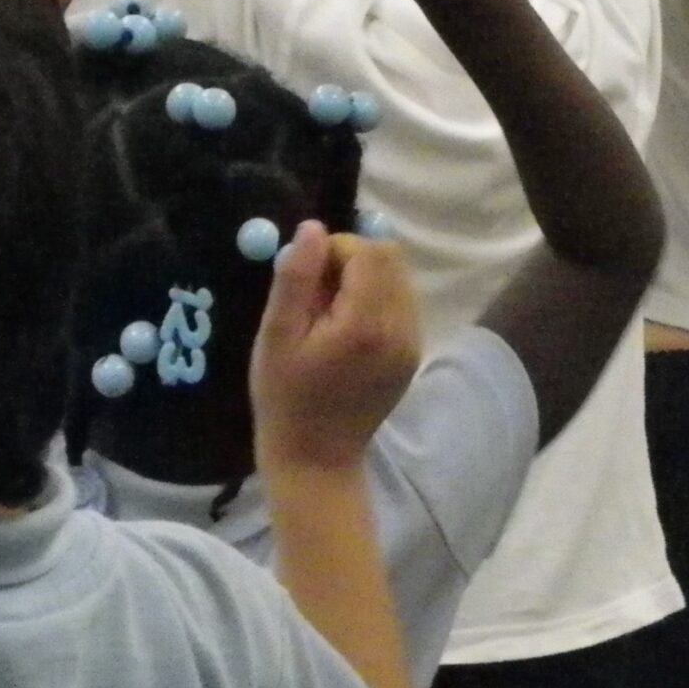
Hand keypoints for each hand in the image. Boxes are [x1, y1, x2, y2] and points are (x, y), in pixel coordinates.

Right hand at [250, 221, 420, 475]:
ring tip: (331, 312)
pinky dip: (377, 299)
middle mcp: (400, 328)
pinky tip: (347, 329)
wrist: (316, 459)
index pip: (365, 251)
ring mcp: (412, 343)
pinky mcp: (412, 355)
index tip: (305, 282)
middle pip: (390, 258)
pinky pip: (402, 303)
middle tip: (317, 294)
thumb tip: (313, 228)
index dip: (332, 252)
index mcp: (366, 323)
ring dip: (366, 278)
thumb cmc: (285, 398)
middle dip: (352, 260)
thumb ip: (295, 278)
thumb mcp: (276, 335)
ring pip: (399, 278)